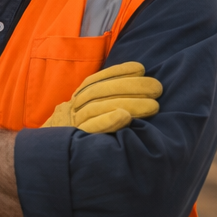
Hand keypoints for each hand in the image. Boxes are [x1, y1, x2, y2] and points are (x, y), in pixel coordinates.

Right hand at [42, 61, 161, 133]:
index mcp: (80, 95)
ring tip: (152, 105)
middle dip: (131, 86)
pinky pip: (93, 127)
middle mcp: (76, 105)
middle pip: (101, 91)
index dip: (119, 71)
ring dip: (128, 104)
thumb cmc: (88, 125)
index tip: (140, 68)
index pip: (97, 79)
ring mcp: (75, 121)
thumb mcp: (93, 105)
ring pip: (99, 107)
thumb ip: (109, 93)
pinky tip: (124, 116)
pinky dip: (108, 120)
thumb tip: (139, 73)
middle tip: (156, 88)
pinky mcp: (79, 137)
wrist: (59, 148)